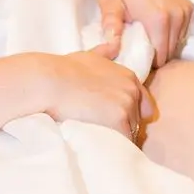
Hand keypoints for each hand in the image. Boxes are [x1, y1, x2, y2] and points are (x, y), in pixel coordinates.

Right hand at [35, 45, 152, 140]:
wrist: (50, 81)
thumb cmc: (64, 69)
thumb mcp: (89, 56)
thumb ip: (105, 52)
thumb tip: (114, 44)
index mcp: (129, 77)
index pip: (143, 105)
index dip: (129, 115)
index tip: (113, 121)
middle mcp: (132, 91)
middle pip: (137, 120)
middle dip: (124, 128)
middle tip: (104, 133)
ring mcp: (127, 105)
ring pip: (130, 133)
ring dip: (118, 139)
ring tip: (101, 143)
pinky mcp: (119, 121)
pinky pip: (123, 142)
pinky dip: (114, 147)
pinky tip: (102, 149)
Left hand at [83, 0, 193, 67]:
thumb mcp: (109, 5)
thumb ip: (111, 27)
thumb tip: (112, 48)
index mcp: (159, 18)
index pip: (160, 55)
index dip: (148, 62)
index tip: (136, 60)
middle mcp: (177, 14)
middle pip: (171, 49)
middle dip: (158, 54)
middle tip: (140, 50)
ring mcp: (184, 8)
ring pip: (178, 40)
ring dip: (166, 43)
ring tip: (148, 38)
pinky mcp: (187, 3)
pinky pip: (184, 28)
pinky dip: (174, 32)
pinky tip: (158, 28)